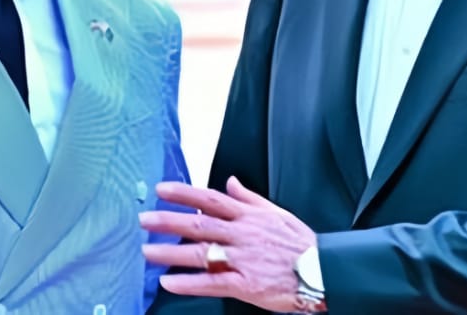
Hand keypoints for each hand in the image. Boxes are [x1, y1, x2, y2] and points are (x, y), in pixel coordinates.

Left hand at [139, 176, 320, 312]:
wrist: (323, 272)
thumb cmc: (301, 244)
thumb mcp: (277, 213)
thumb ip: (249, 198)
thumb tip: (230, 181)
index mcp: (248, 216)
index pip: (210, 199)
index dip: (184, 193)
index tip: (161, 189)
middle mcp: (241, 235)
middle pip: (198, 224)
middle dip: (168, 221)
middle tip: (143, 220)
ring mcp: (241, 259)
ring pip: (199, 253)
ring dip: (170, 252)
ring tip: (147, 251)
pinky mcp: (244, 284)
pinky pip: (211, 283)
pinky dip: (188, 283)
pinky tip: (169, 282)